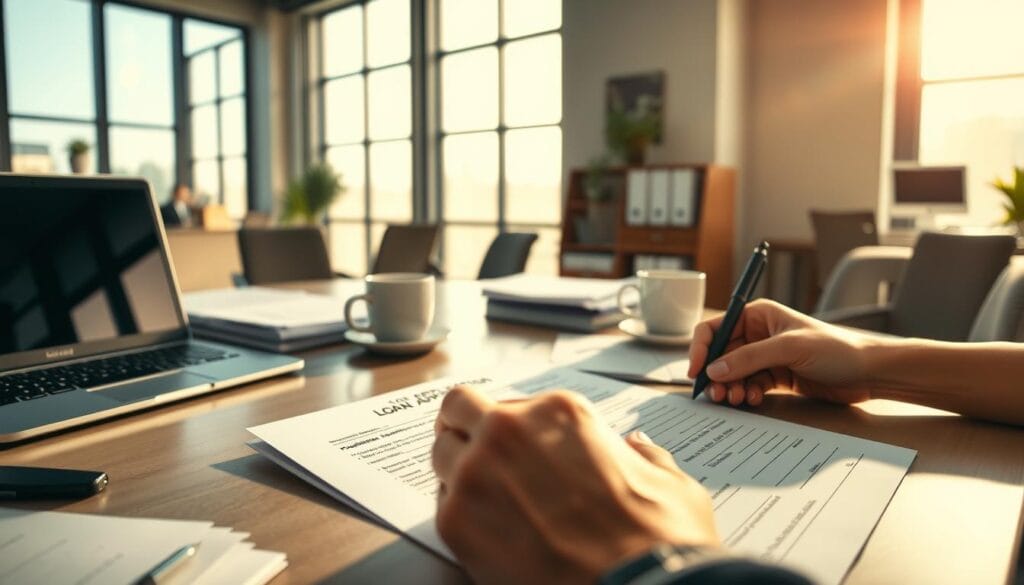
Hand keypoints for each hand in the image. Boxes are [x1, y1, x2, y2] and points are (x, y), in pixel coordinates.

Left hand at [432, 385, 719, 584]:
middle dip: (462, 425)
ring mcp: (477, 472)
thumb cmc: (659, 540)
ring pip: (439, 452)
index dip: (510, 425)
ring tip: (478, 496)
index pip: (509, 401)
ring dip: (454, 468)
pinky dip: (456, 513)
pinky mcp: (456, 520)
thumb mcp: (670, 482)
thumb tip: (637, 449)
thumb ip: (646, 456)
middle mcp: (510, 430)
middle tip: (469, 447)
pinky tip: (483, 531)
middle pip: (459, 408)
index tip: (513, 444)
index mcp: (560, 412)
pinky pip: (438, 504)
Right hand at [687, 299, 879, 406]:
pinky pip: (750, 385)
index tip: (697, 370)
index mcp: (758, 315)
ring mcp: (766, 356)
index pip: (716, 327)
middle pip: (721, 354)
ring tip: (736, 400)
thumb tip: (715, 370)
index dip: (701, 348)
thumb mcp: (789, 348)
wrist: (869, 372)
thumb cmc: (837, 349)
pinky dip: (746, 393)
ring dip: (731, 387)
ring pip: (734, 373)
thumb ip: (750, 358)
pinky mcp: (776, 376)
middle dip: (717, 375)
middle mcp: (758, 334)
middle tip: (717, 395)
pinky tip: (753, 399)